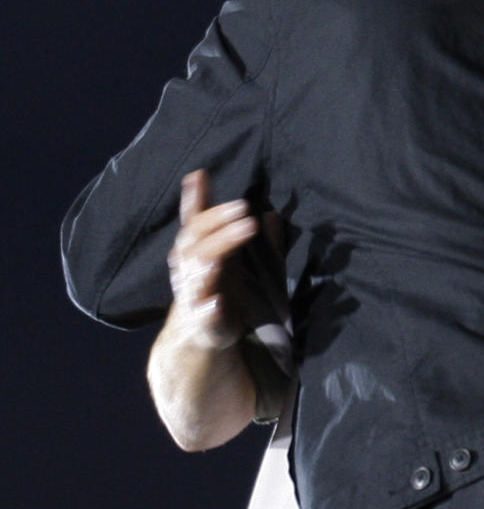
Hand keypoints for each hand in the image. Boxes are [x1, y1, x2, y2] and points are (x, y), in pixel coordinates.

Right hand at [166, 170, 257, 350]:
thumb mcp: (233, 258)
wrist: (201, 334)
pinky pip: (203, 313)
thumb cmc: (220, 287)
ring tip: (234, 241)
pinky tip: (217, 301)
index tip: (200, 175)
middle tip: (243, 207)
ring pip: (198, 272)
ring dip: (215, 256)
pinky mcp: (203, 321)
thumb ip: (246, 236)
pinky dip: (209, 307)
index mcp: (196, 250)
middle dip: (218, 223)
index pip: (194, 220)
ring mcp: (195, 293)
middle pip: (198, 240)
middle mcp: (190, 268)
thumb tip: (269, 210)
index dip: (195, 198)